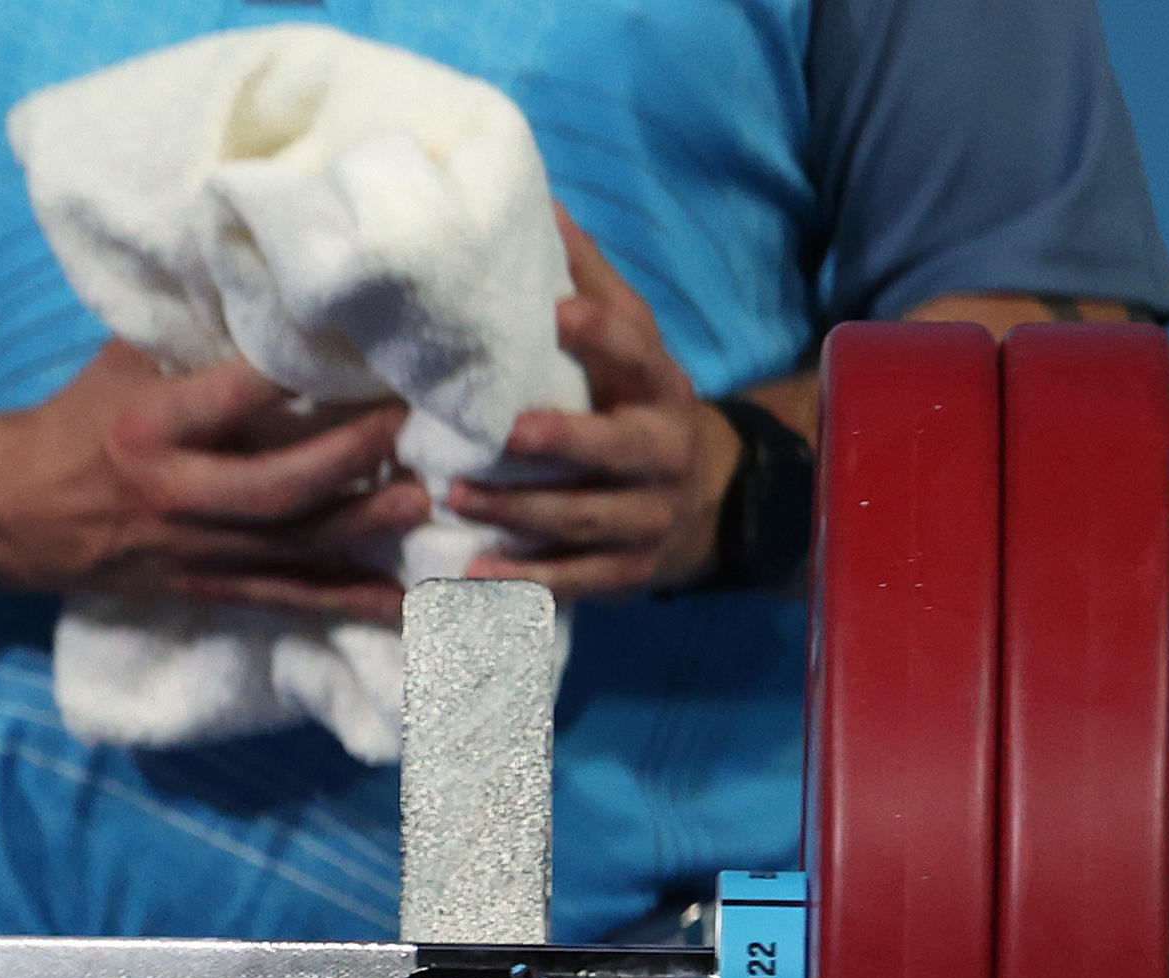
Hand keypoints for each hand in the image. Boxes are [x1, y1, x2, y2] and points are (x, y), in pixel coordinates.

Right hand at [0, 338, 424, 615]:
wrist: (14, 511)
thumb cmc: (80, 420)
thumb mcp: (124, 362)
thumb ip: (196, 331)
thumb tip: (279, 278)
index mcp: (150, 429)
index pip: (232, 396)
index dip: (295, 373)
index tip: (359, 346)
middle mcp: (172, 495)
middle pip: (272, 488)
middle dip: (348, 459)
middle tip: (408, 427)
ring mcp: (190, 549)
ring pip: (286, 547)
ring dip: (359, 528)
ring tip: (421, 504)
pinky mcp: (202, 586)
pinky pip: (281, 598)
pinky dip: (341, 603)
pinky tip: (397, 604)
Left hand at [460, 213, 731, 598]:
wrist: (709, 500)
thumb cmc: (639, 405)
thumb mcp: (633, 346)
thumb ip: (590, 285)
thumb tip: (543, 203)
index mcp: (660, 387)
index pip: (638, 354)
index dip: (603, 336)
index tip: (560, 313)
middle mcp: (661, 453)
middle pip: (618, 449)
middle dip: (566, 442)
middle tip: (507, 434)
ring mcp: (646, 518)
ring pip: (587, 520)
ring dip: (523, 514)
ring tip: (459, 500)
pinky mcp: (624, 573)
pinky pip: (573, 582)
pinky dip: (524, 584)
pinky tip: (472, 576)